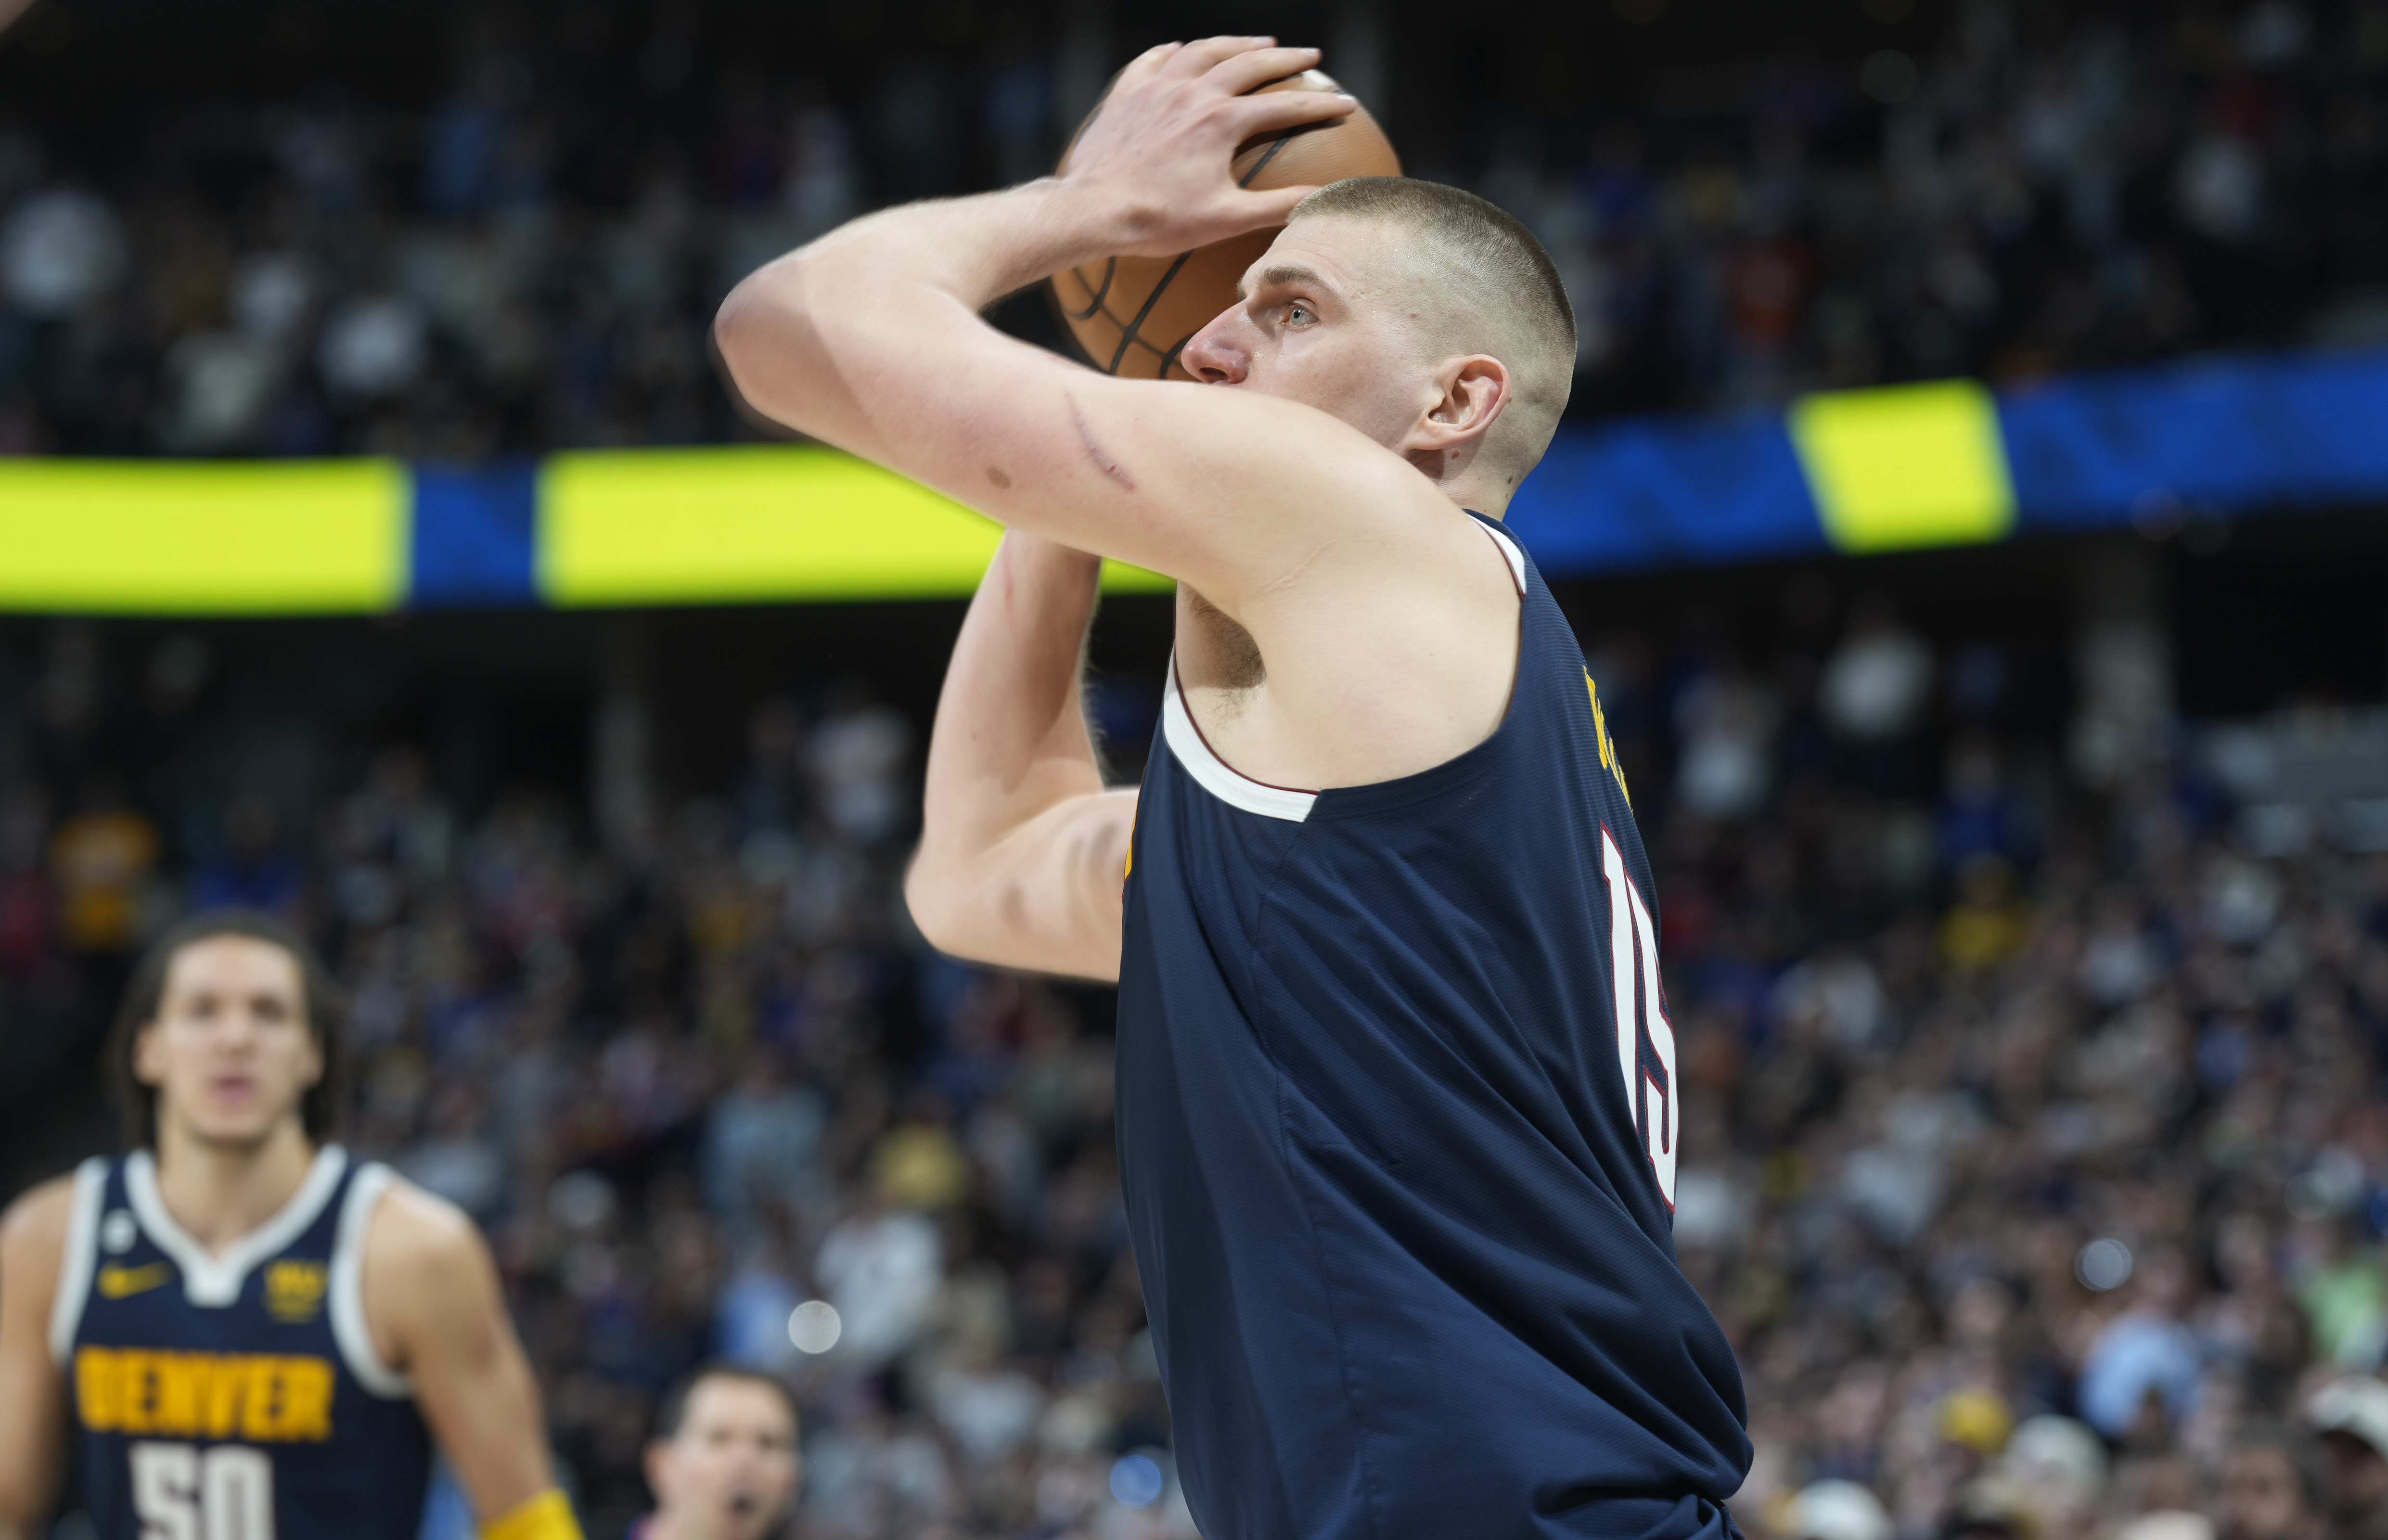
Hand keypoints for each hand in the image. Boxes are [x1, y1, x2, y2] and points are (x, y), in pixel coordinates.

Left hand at [1057, 38, 1358, 255]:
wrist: (1093, 211)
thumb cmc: (1159, 220)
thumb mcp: (1226, 219)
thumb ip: (1277, 206)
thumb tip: (1322, 200)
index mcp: (1221, 121)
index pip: (1284, 107)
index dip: (1320, 106)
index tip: (1347, 104)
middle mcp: (1192, 92)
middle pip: (1249, 62)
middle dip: (1284, 58)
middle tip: (1309, 57)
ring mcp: (1156, 88)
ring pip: (1203, 51)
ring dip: (1234, 44)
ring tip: (1256, 42)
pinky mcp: (1126, 95)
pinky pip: (1152, 60)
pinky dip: (1172, 52)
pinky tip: (1181, 50)